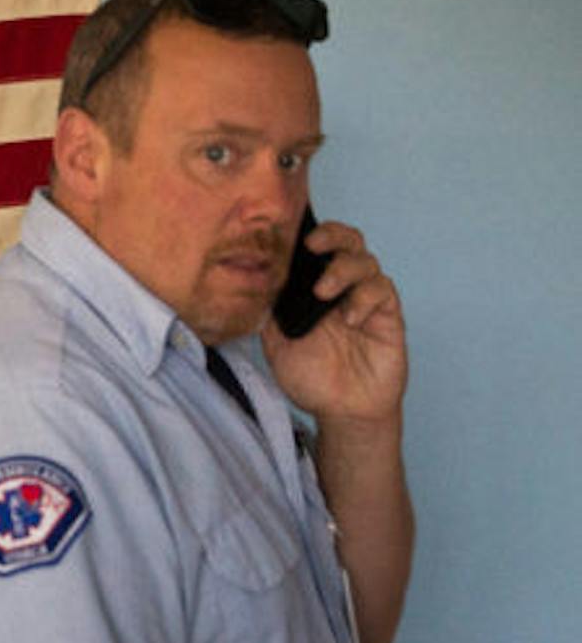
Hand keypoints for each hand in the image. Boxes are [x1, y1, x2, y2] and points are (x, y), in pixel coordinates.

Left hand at [259, 219, 407, 427]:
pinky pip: (383, 291)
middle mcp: (342, 286)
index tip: (290, 232)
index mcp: (312, 286)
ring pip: (366, 261)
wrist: (340, 411)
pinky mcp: (387, 317)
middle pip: (348, 241)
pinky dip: (364, 298)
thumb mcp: (276, 342)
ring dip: (344, 269)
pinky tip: (350, 319)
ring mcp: (365, 300)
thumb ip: (268, 311)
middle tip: (313, 246)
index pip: (317, 246)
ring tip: (324, 293)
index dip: (309, 231)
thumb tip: (255, 281)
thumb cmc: (310, 375)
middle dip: (332, 235)